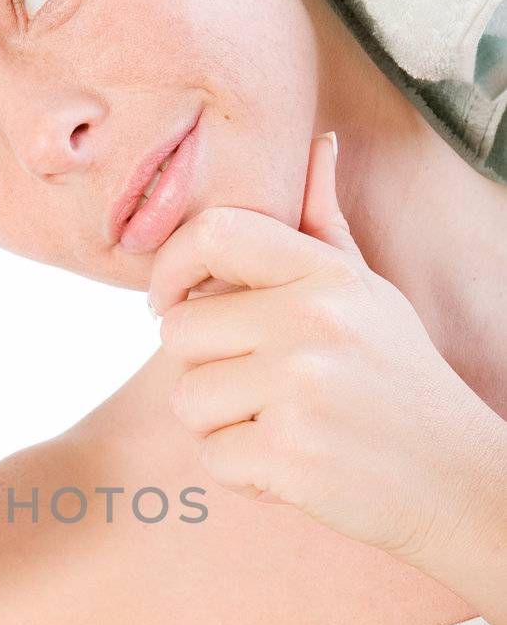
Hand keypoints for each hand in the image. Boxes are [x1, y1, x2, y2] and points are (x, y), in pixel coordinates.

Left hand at [147, 134, 497, 563]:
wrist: (454, 477)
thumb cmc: (399, 382)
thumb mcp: (371, 295)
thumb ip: (326, 229)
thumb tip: (317, 147)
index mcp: (325, 274)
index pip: (213, 233)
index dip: (171, 270)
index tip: (170, 303)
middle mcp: (311, 320)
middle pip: (178, 332)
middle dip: (201, 368)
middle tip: (257, 391)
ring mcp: (300, 387)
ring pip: (187, 400)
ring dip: (220, 426)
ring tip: (282, 428)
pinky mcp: (289, 453)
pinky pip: (213, 457)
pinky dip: (243, 473)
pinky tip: (292, 466)